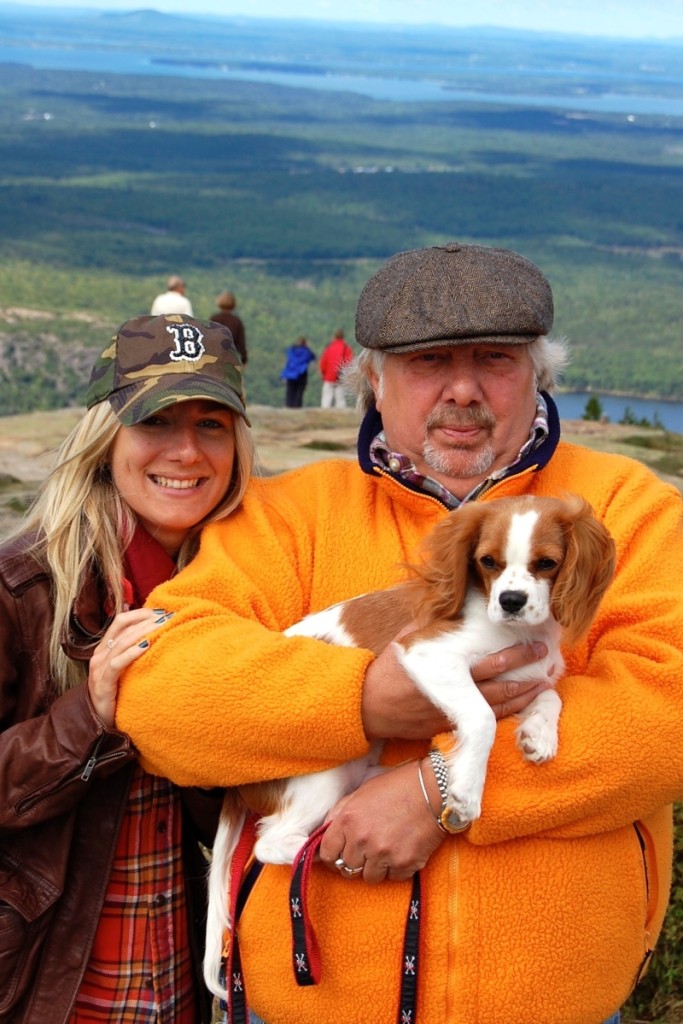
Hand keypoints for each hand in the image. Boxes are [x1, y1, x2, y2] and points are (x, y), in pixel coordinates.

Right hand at [87, 608, 168, 726]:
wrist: (98, 720)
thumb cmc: (115, 693)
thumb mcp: (123, 669)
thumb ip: (132, 652)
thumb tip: (152, 635)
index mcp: (104, 648)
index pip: (121, 621)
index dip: (140, 613)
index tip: (161, 612)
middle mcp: (100, 654)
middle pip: (123, 628)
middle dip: (146, 621)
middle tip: (168, 617)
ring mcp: (99, 668)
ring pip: (122, 642)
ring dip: (144, 632)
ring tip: (162, 627)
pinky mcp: (103, 682)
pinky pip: (117, 663)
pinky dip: (132, 652)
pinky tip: (147, 646)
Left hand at [319, 760, 443, 883]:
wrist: (433, 789)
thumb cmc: (396, 787)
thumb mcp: (360, 793)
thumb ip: (340, 814)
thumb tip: (324, 834)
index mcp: (348, 821)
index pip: (327, 854)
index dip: (333, 855)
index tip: (340, 854)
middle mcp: (363, 840)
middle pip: (347, 869)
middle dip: (355, 860)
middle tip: (367, 850)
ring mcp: (384, 854)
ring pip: (369, 877)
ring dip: (375, 867)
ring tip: (386, 849)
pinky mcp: (405, 863)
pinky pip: (393, 878)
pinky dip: (396, 868)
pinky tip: (401, 850)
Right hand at [362, 641, 548, 739]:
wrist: (367, 706)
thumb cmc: (388, 670)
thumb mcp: (409, 640)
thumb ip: (434, 627)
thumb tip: (453, 607)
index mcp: (448, 670)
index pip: (492, 664)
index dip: (518, 658)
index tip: (537, 648)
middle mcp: (455, 694)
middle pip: (501, 689)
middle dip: (528, 679)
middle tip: (550, 667)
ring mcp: (454, 716)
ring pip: (497, 710)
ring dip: (522, 699)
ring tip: (542, 687)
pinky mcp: (449, 730)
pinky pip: (483, 724)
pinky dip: (503, 714)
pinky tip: (517, 707)